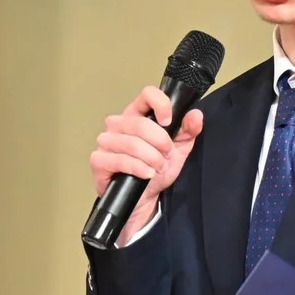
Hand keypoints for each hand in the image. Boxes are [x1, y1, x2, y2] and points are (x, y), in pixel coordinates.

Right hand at [90, 85, 205, 241]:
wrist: (144, 199)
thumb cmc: (155, 170)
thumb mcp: (177, 150)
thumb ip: (187, 131)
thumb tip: (196, 116)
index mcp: (136, 115)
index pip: (146, 95)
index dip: (161, 104)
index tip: (169, 121)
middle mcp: (118, 124)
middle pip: (140, 123)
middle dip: (160, 142)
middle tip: (167, 155)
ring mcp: (105, 142)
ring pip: (131, 142)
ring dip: (151, 157)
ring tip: (158, 168)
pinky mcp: (99, 160)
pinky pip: (120, 160)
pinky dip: (138, 168)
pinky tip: (146, 174)